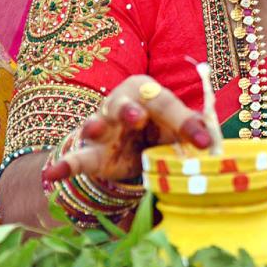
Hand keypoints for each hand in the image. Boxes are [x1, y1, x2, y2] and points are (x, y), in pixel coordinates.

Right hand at [42, 75, 211, 182]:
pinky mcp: (91, 153)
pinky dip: (64, 165)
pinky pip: (76, 157)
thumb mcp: (178, 130)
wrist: (134, 147)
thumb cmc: (161, 131)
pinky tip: (51, 173)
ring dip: (96, 126)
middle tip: (137, 116)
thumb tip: (215, 141)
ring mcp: (103, 127)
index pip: (168, 105)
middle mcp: (123, 104)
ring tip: (93, 130)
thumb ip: (192, 133)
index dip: (186, 123)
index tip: (204, 143)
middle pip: (126, 104)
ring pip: (97, 123)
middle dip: (130, 109)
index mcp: (151, 94)